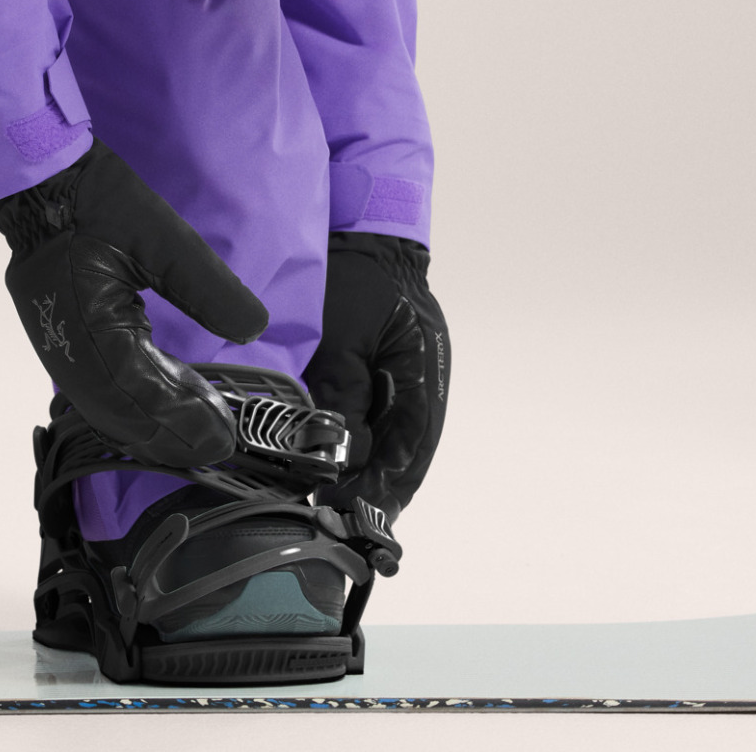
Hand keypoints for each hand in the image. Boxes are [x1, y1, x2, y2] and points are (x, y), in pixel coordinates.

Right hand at [0, 140, 268, 467]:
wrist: (42, 183)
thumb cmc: (99, 201)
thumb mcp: (161, 236)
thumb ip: (206, 286)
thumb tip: (253, 327)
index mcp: (89, 325)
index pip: (139, 392)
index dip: (182, 419)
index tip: (222, 434)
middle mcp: (67, 349)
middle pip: (120, 413)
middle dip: (171, 433)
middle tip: (220, 441)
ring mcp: (59, 346)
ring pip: (107, 406)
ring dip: (154, 423)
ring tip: (202, 426)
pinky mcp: (62, 337)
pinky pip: (98, 386)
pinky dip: (133, 402)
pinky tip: (166, 395)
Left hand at [304, 233, 449, 518]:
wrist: (362, 235)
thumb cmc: (356, 277)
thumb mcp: (344, 329)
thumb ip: (345, 386)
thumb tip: (342, 446)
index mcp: (423, 373)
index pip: (412, 444)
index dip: (387, 484)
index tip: (357, 511)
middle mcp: (420, 385)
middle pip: (406, 454)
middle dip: (377, 490)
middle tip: (340, 519)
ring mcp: (404, 382)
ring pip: (391, 444)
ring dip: (366, 475)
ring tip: (333, 505)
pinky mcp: (383, 377)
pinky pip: (375, 425)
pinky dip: (358, 451)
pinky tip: (332, 469)